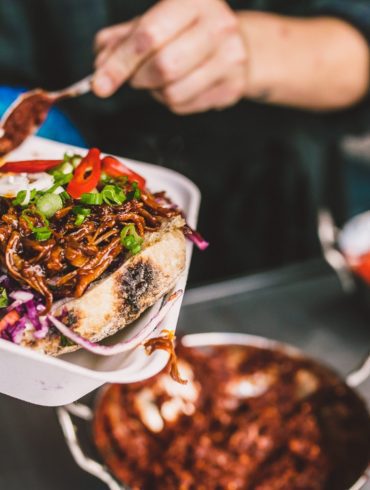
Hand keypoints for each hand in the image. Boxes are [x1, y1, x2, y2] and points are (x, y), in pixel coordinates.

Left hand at [93, 0, 248, 113]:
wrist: (237, 43)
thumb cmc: (189, 30)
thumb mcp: (154, 22)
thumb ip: (122, 40)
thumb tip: (100, 65)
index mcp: (192, 0)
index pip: (148, 36)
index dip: (119, 63)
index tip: (100, 83)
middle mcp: (217, 25)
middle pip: (163, 67)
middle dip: (139, 78)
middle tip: (136, 76)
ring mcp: (230, 58)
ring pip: (173, 93)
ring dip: (156, 92)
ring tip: (162, 78)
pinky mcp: (233, 87)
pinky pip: (185, 106)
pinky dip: (172, 102)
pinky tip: (181, 85)